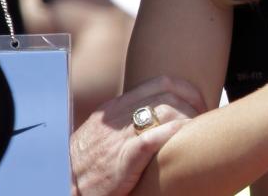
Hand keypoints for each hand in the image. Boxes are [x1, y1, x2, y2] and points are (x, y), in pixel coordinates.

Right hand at [70, 75, 205, 195]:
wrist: (62, 186)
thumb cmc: (84, 164)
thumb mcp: (102, 132)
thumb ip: (125, 119)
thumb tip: (154, 113)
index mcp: (116, 107)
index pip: (160, 83)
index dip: (186, 89)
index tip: (199, 102)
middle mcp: (119, 117)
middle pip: (169, 96)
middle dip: (194, 105)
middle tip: (206, 118)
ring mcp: (120, 137)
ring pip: (165, 112)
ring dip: (189, 120)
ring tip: (200, 131)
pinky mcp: (123, 160)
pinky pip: (153, 138)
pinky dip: (174, 133)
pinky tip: (185, 138)